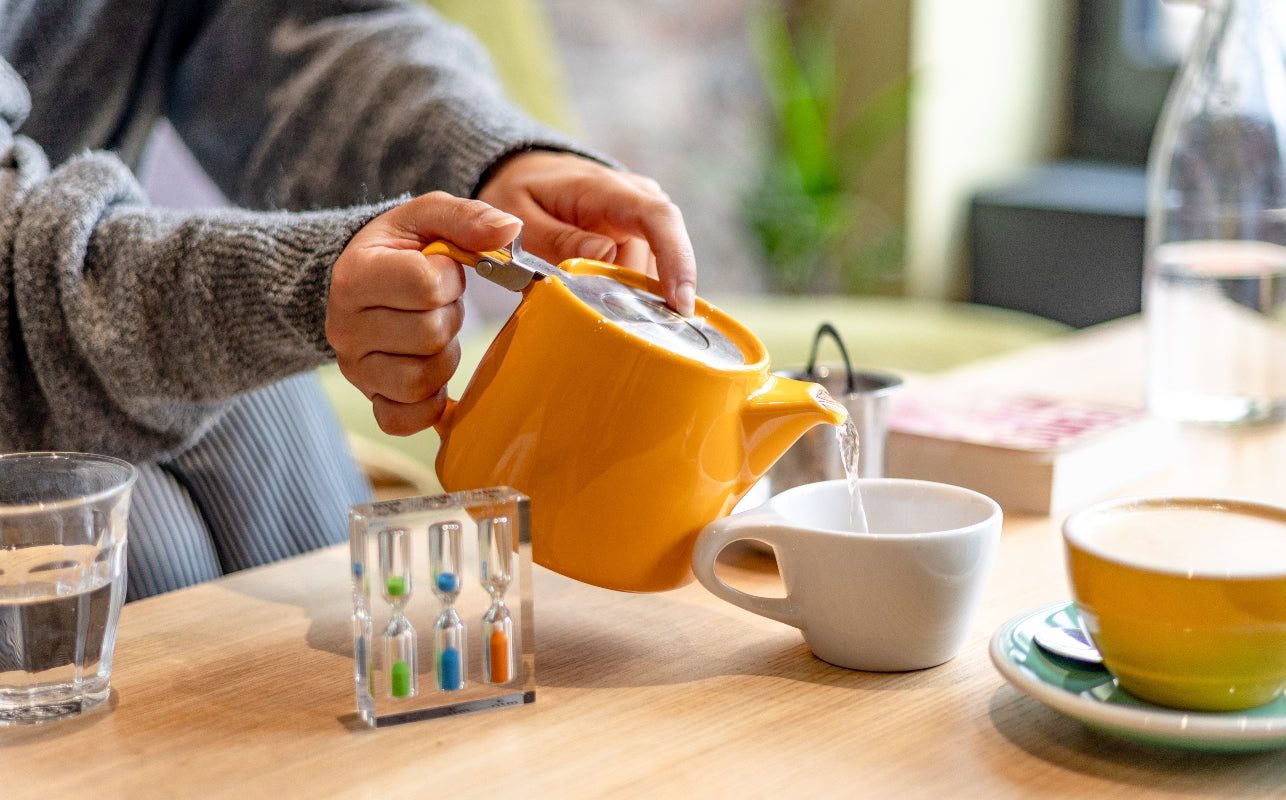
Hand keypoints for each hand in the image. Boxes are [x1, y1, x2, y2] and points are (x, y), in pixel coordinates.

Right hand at [326, 192, 520, 434]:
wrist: (368, 277)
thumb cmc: (404, 247)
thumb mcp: (429, 217)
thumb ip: (467, 217)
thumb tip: (510, 229)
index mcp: (355, 274)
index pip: (424, 286)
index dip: (449, 279)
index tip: (442, 271)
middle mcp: (344, 326)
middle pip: (429, 335)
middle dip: (450, 317)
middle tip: (438, 304)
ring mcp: (355, 368)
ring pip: (421, 380)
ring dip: (444, 357)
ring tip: (434, 333)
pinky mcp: (370, 399)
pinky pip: (403, 420)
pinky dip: (428, 405)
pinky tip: (434, 378)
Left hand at [477, 150, 696, 315]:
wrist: (527, 173)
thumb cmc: (519, 193)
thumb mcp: (520, 216)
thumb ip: (556, 238)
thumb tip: (605, 254)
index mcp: (605, 190)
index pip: (658, 220)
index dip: (677, 261)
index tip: (679, 304)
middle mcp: (637, 199)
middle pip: (648, 265)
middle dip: (617, 296)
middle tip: (571, 302)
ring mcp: (641, 218)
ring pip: (643, 277)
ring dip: (611, 293)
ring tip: (570, 287)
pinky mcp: (639, 236)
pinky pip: (637, 274)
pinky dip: (614, 289)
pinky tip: (587, 287)